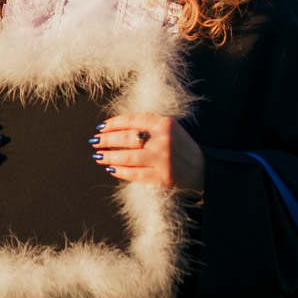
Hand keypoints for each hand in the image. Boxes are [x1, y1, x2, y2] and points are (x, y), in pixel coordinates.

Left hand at [90, 114, 204, 192]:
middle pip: (127, 138)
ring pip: (129, 157)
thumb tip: (116, 128)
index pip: (133, 120)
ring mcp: (163, 159)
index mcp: (164, 123)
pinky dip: (121, 171)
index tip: (101, 127)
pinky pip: (136, 174)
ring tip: (98, 156)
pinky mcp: (162, 177)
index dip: (114, 123)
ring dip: (109, 156)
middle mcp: (163, 139)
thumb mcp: (169, 128)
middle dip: (107, 139)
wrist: (203, 169)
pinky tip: (111, 168)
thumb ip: (148, 125)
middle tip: (94, 141)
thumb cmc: (181, 146)